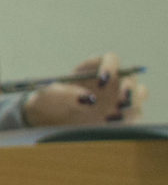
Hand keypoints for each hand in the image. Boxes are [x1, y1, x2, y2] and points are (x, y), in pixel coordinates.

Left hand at [25, 54, 145, 126]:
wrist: (46, 122)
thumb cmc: (46, 103)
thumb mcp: (47, 97)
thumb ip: (64, 95)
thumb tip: (89, 99)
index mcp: (92, 69)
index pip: (110, 59)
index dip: (110, 66)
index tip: (102, 79)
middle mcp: (110, 82)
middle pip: (130, 77)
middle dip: (128, 86)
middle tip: (121, 98)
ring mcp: (117, 98)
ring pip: (137, 96)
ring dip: (133, 102)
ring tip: (116, 113)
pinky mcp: (121, 116)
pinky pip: (134, 114)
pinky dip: (129, 118)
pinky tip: (114, 124)